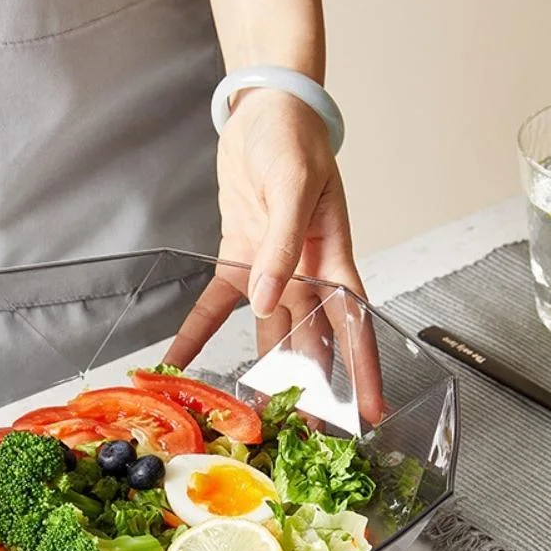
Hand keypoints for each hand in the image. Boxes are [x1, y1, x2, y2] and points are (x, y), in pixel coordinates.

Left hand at [168, 88, 383, 421]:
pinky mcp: (237, 260)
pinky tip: (180, 359)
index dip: (363, 369)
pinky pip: (216, 305)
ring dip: (259, 372)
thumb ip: (285, 244)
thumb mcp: (295, 185)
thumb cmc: (294, 140)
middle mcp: (305, 274)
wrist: (263, 113)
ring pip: (267, 334)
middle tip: (307, 436)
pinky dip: (197, 332)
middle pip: (312, 341)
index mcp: (334, 258)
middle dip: (311, 388)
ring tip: (253, 415)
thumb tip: (269, 300)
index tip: (370, 411)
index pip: (354, 324)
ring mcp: (271, 271)